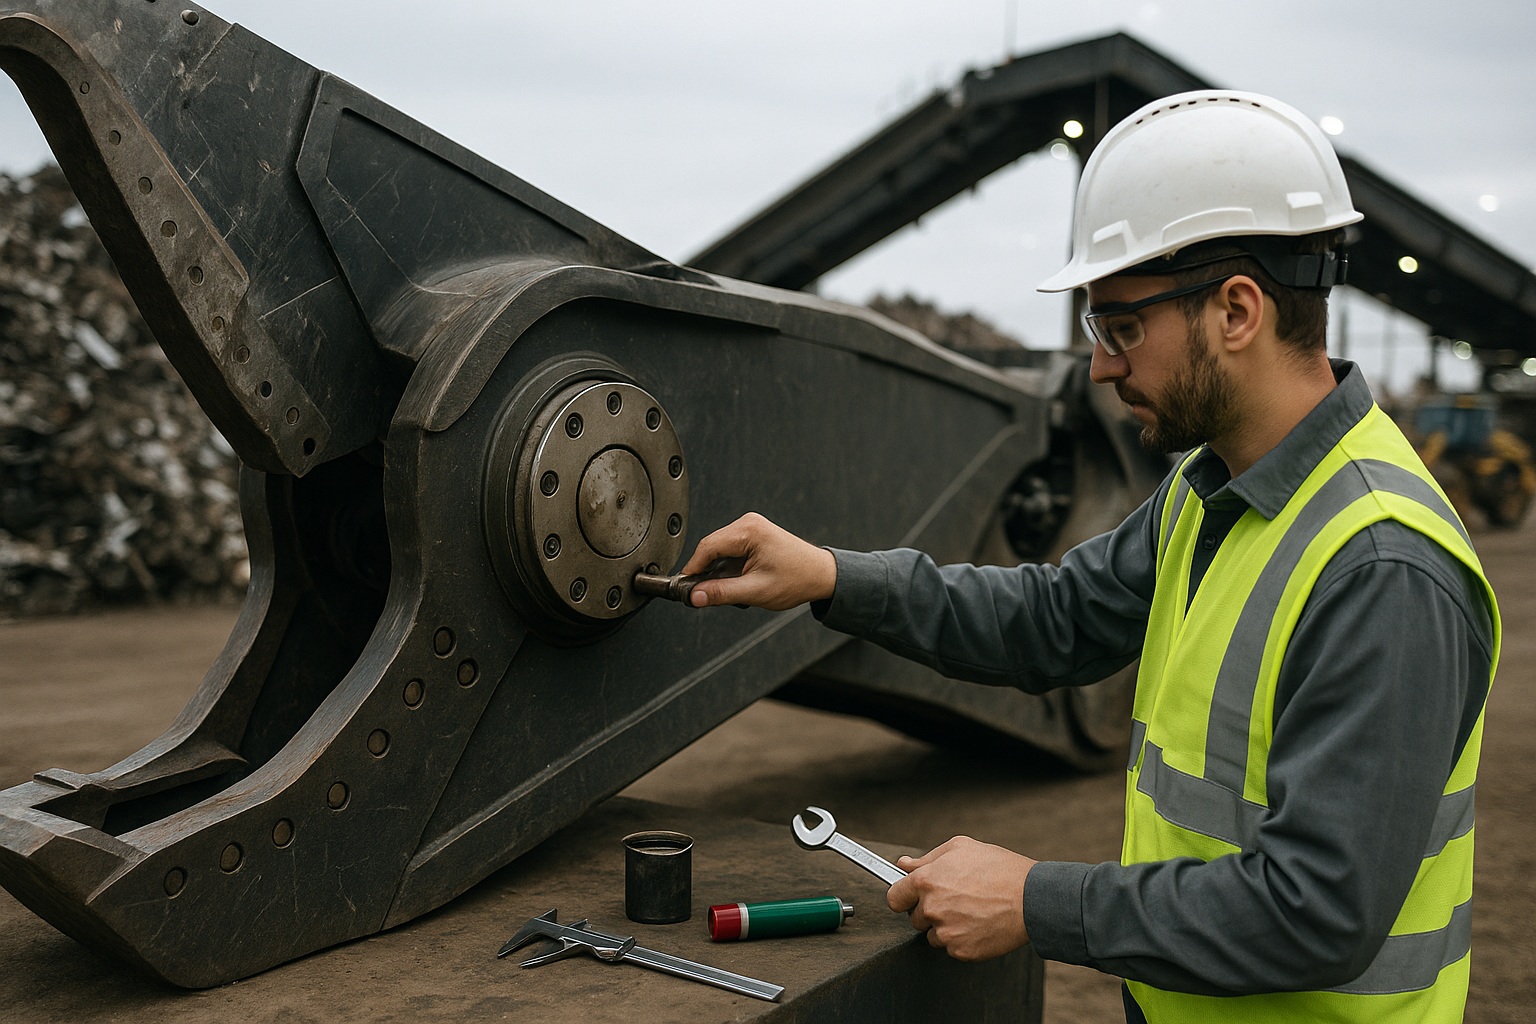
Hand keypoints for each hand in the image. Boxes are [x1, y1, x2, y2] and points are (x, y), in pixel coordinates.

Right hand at [678, 512, 835, 609]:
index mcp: (749, 531)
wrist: (821, 575)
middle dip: (705, 571)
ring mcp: (751, 527)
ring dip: (718, 570)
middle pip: (711, 547)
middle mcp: (749, 524)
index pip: (707, 547)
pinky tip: (737, 580)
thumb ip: (722, 593)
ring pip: (719, 549)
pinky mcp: (753, 535)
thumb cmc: (798, 579)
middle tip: (702, 593)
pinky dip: (727, 566)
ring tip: (730, 588)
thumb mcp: (756, 591)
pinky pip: (729, 550)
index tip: (685, 586)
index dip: (692, 568)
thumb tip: (696, 595)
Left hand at [886, 836, 1035, 961]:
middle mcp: (932, 908)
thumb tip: (904, 864)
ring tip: (971, 910)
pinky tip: (979, 924)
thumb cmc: (999, 868)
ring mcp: (946, 932)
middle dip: (930, 909)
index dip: (903, 896)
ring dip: (945, 926)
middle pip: (915, 917)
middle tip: (956, 898)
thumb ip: (927, 858)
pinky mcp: (961, 951)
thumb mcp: (961, 848)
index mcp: (926, 881)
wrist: (1032, 898)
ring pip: (933, 934)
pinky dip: (962, 939)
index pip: (894, 898)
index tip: (911, 897)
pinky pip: (951, 947)